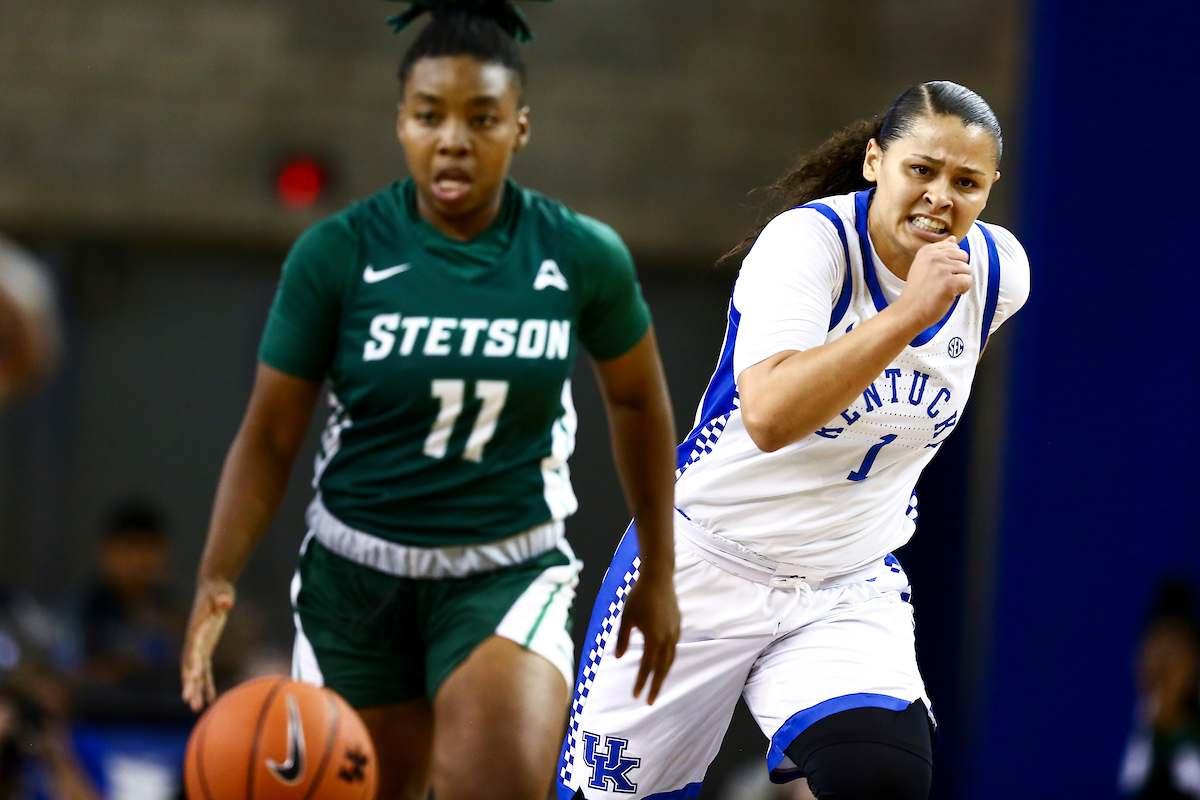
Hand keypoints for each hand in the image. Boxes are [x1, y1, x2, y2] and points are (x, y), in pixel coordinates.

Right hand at [181, 578, 235, 711]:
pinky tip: (211, 698)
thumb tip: (224, 602)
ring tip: (197, 709)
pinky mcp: (206, 647)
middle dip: (190, 684)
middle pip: (190, 666)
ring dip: (197, 689)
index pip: (192, 651)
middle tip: (190, 702)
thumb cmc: (217, 590)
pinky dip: (208, 683)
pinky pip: (206, 670)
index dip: (191, 665)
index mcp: (196, 631)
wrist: (213, 586)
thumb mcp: (221, 593)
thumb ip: (222, 599)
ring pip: (196, 672)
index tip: (192, 679)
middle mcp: (194, 641)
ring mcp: (199, 645)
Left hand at [614, 571, 679, 704]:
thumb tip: (617, 658)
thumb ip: (622, 639)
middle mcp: (667, 638)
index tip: (636, 697)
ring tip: (656, 685)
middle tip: (650, 702)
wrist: (659, 577)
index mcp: (653, 638)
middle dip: (655, 686)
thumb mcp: (626, 618)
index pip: (646, 667)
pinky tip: (661, 662)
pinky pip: (673, 648)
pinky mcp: (678, 626)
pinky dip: (668, 660)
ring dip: (663, 674)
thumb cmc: (639, 596)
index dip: (641, 682)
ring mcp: (675, 632)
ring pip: (670, 659)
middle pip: (662, 668)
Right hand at [895, 237, 972, 328]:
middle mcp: (934, 257)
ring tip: (944, 288)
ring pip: (967, 269)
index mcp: (927, 251)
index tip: (938, 273)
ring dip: (959, 281)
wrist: (909, 311)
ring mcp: (941, 269)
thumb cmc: (918, 291)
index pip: (954, 247)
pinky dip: (962, 290)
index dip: (951, 262)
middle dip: (958, 270)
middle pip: (963, 256)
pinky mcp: (949, 283)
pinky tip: (948, 294)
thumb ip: (940, 251)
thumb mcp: (924, 265)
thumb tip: (953, 238)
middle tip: (942, 281)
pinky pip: (968, 281)